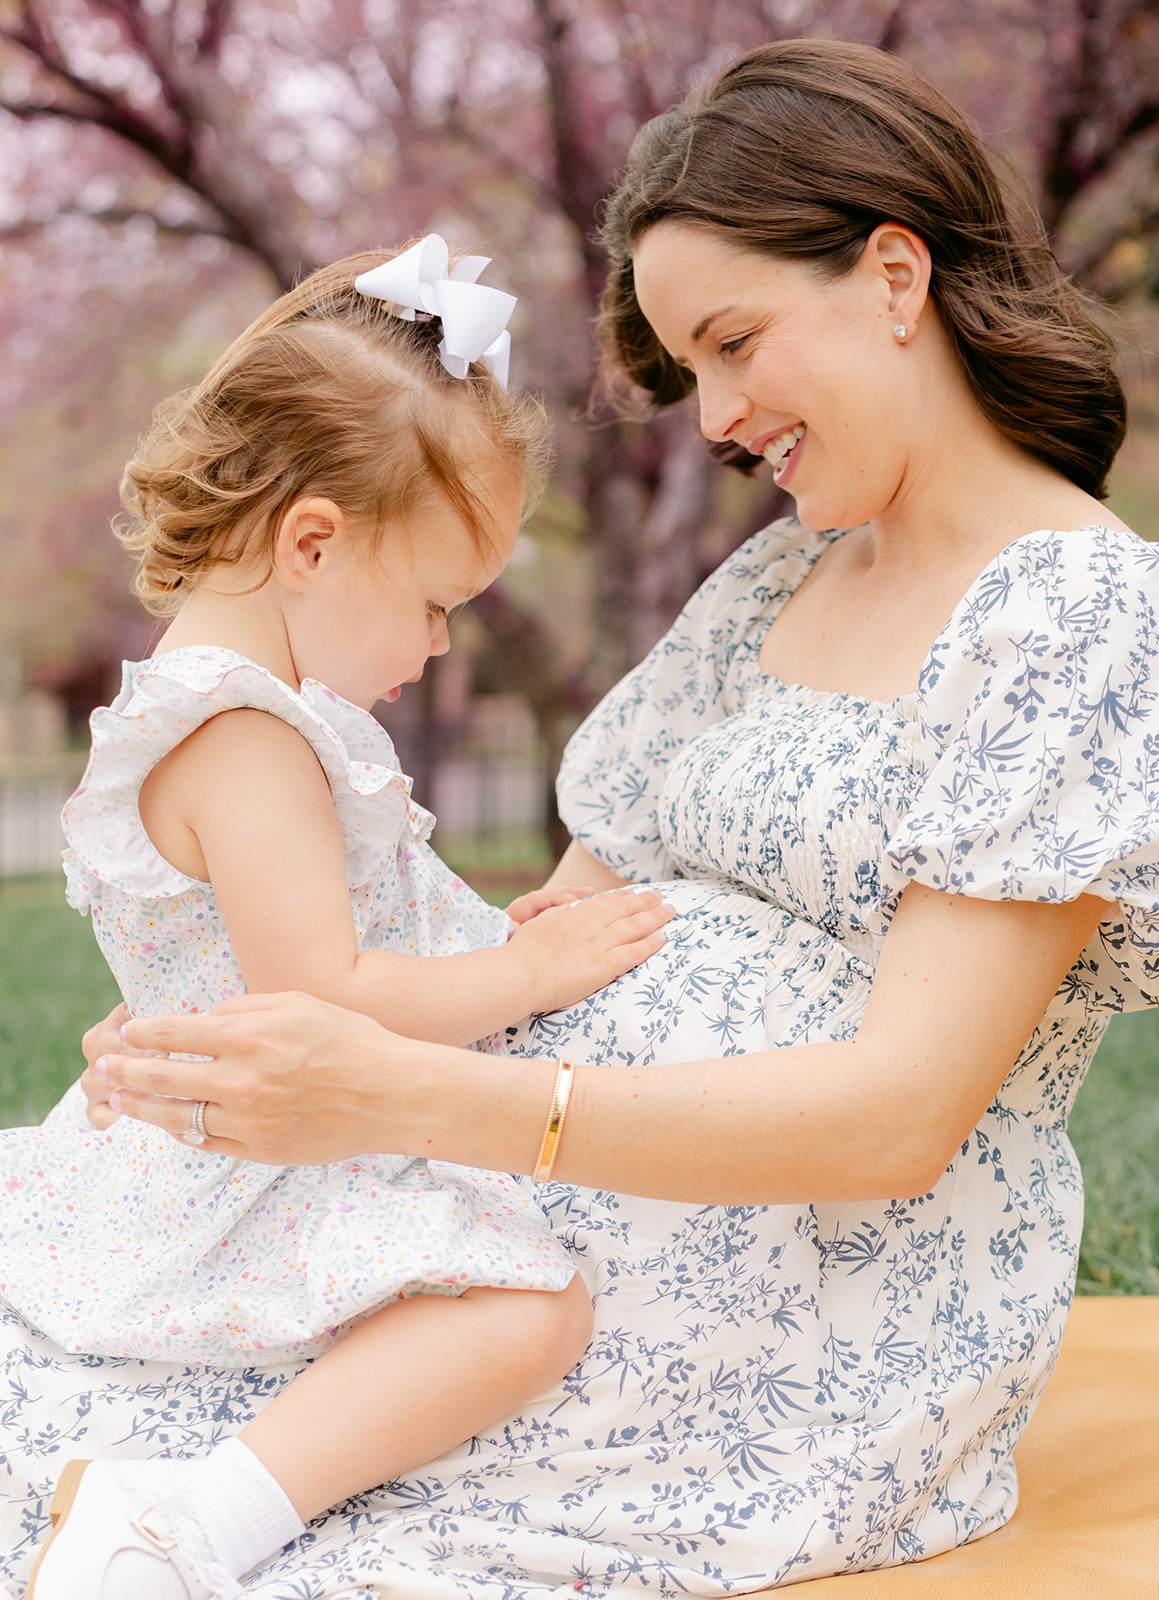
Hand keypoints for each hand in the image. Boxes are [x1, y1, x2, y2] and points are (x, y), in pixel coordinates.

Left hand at [91, 992, 418, 1164]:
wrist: (390, 1094)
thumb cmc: (348, 1039)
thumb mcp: (296, 1004)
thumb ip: (244, 1009)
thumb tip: (204, 1021)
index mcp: (248, 1037)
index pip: (175, 1033)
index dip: (143, 1033)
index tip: (127, 1031)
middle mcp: (240, 1080)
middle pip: (163, 1077)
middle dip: (125, 1070)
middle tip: (104, 1067)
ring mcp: (248, 1120)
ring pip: (178, 1116)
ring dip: (144, 1107)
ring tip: (122, 1099)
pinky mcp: (259, 1149)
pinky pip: (208, 1141)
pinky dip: (185, 1132)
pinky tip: (173, 1123)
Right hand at [506, 886, 673, 1012]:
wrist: (521, 973)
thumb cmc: (523, 952)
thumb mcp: (539, 923)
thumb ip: (558, 915)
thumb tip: (570, 908)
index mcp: (574, 915)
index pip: (604, 902)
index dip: (622, 897)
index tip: (633, 893)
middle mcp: (591, 925)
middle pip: (625, 909)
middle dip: (645, 902)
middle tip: (660, 897)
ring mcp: (599, 944)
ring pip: (635, 926)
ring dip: (655, 917)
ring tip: (670, 911)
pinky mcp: (604, 966)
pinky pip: (634, 953)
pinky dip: (650, 944)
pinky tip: (662, 938)